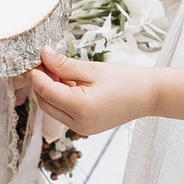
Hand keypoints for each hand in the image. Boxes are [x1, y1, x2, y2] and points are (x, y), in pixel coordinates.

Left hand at [29, 47, 158, 136]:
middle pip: (45, 103)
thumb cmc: (126, 81)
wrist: (149, 96)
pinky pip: (64, 112)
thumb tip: (44, 54)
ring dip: (50, 89)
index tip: (34, 58)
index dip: (36, 74)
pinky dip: (61, 96)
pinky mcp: (85, 127)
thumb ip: (65, 65)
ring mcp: (81, 129)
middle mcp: (78, 124)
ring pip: (53, 108)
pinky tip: (67, 80)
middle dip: (41, 82)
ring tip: (57, 67)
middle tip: (43, 61)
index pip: (46, 91)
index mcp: (81, 109)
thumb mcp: (93, 69)